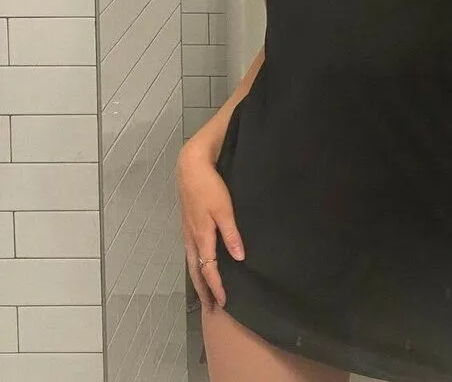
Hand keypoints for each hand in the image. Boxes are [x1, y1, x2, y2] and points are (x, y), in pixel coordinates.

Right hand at [176, 142, 244, 310]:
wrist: (190, 168)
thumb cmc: (210, 187)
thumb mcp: (224, 209)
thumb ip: (231, 234)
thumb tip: (239, 258)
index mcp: (202, 237)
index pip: (209, 270)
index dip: (216, 287)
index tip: (224, 302)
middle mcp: (192, 239)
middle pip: (196, 272)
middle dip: (204, 291)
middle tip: (211, 309)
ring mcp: (187, 232)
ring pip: (191, 264)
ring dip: (198, 281)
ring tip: (204, 294)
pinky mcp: (187, 225)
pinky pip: (190, 253)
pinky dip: (194, 266)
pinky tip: (199, 266)